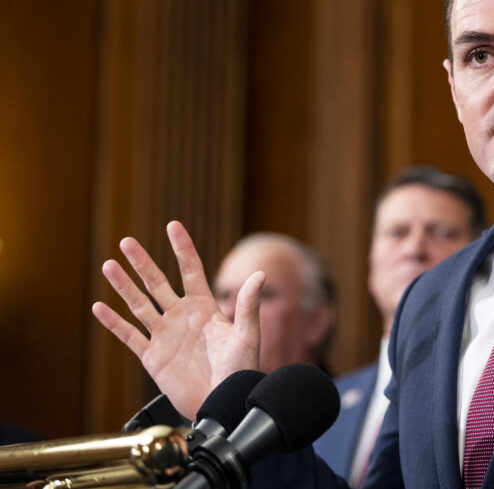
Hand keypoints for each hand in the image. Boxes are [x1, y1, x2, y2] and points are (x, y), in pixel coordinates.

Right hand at [91, 221, 263, 419]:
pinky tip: (99, 307)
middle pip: (157, 283)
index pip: (191, 270)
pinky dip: (114, 322)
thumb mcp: (246, 336)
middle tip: (126, 241)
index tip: (172, 226)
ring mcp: (165, 335)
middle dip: (142, 262)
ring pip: (139, 304)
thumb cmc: (241, 370)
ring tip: (108, 265)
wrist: (224, 402)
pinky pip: (129, 335)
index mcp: (205, 307)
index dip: (182, 248)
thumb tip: (259, 274)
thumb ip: (248, 306)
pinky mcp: (153, 356)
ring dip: (124, 286)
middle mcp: (182, 317)